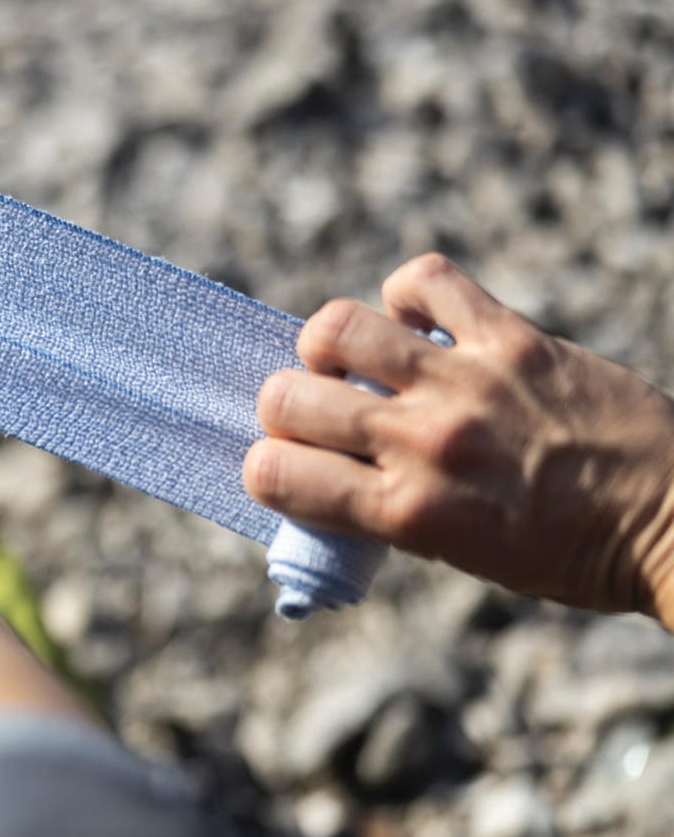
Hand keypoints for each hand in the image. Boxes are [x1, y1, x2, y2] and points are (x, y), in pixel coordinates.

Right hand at [244, 253, 673, 620]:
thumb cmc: (571, 554)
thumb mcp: (461, 557)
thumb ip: (389, 510)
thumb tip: (326, 468)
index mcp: (406, 513)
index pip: (274, 472)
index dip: (266, 465)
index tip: (288, 464)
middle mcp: (424, 444)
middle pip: (289, 397)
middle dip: (285, 406)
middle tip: (318, 413)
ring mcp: (468, 383)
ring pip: (337, 328)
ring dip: (328, 346)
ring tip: (353, 359)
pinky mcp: (513, 338)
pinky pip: (427, 279)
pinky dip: (407, 293)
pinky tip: (418, 321)